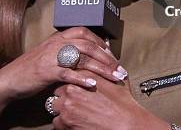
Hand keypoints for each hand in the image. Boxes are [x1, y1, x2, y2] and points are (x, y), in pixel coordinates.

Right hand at [0, 27, 126, 102]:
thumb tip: (88, 54)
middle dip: (107, 57)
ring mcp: (51, 57)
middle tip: (120, 69)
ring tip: (114, 77)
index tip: (112, 54)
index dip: (100, 42)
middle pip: (88, 45)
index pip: (84, 32)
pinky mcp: (46, 71)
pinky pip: (67, 73)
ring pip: (81, 58)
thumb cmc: (32, 68)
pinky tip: (92, 85)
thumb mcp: (50, 54)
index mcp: (58, 37)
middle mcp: (56, 43)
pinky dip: (81, 78)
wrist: (10, 79)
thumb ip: (66, 51)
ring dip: (101, 68)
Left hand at [50, 69, 169, 129]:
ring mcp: (67, 105)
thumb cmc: (124, 105)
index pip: (67, 72)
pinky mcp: (66, 121)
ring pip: (54, 105)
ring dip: (61, 108)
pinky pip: (56, 121)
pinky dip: (63, 123)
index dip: (70, 79)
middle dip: (64, 94)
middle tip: (73, 100)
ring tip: (73, 112)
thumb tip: (108, 58)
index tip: (72, 84)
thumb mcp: (117, 80)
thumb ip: (108, 68)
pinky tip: (73, 121)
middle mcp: (72, 88)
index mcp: (83, 75)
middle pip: (57, 88)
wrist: (126, 124)